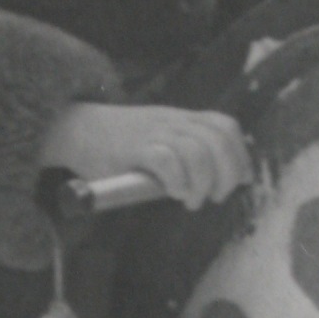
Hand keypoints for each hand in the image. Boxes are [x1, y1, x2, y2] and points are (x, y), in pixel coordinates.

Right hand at [40, 103, 251, 208]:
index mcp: (183, 118)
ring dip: (202, 182)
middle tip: (215, 196)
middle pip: (218, 141)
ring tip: (192, 199)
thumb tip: (225, 178)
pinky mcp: (133, 149)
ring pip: (196, 152)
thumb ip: (191, 150)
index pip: (226, 127)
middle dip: (226, 174)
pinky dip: (177, 181)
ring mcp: (154, 134)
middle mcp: (172, 122)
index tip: (239, 180)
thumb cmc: (122, 143)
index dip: (240, 155)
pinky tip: (173, 192)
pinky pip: (166, 160)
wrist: (78, 129)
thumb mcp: (162, 136)